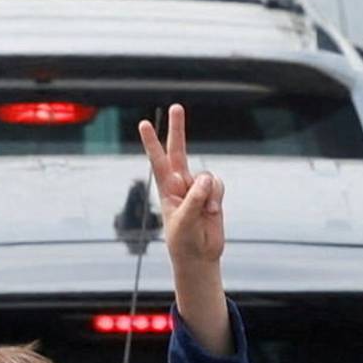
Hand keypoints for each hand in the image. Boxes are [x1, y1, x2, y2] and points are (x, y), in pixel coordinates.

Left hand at [139, 104, 222, 273]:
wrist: (199, 255)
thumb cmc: (183, 240)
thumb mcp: (184, 221)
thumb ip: (194, 199)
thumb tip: (205, 179)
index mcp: (166, 188)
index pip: (157, 160)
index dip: (151, 142)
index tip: (143, 124)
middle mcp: (181, 183)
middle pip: (179, 150)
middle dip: (178, 128)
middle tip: (176, 107)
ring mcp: (197, 188)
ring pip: (207, 175)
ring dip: (209, 192)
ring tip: (206, 212)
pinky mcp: (213, 194)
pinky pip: (218, 185)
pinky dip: (217, 197)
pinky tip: (212, 211)